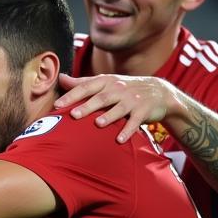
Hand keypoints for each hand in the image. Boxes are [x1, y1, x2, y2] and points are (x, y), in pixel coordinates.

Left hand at [55, 73, 176, 142]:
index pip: (86, 87)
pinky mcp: (144, 110)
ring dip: (109, 116)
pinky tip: (119, 139)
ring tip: (97, 124)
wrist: (159, 92)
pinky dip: (128, 130)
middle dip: (87, 106)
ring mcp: (132, 99)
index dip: (72, 95)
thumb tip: (60, 78)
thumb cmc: (124, 89)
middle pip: (101, 97)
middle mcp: (118, 89)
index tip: (57, 105)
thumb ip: (83, 83)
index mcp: (106, 82)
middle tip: (74, 114)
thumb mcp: (105, 83)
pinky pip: (135, 121)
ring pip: (118, 108)